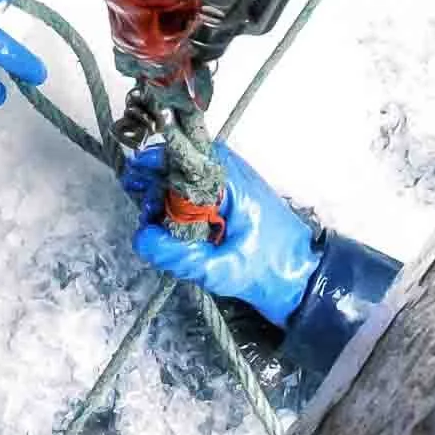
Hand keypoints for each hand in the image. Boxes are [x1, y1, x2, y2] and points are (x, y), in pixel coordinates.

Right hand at [121, 139, 320, 326]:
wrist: (301, 278)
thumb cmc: (266, 270)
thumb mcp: (219, 269)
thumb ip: (177, 255)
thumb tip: (140, 238)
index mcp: (228, 179)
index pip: (179, 155)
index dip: (150, 168)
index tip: (133, 188)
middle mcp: (228, 170)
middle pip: (178, 162)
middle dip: (155, 184)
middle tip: (144, 214)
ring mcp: (230, 180)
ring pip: (185, 176)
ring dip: (165, 195)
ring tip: (154, 223)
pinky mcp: (230, 194)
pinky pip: (195, 188)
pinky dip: (180, 203)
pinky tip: (171, 224)